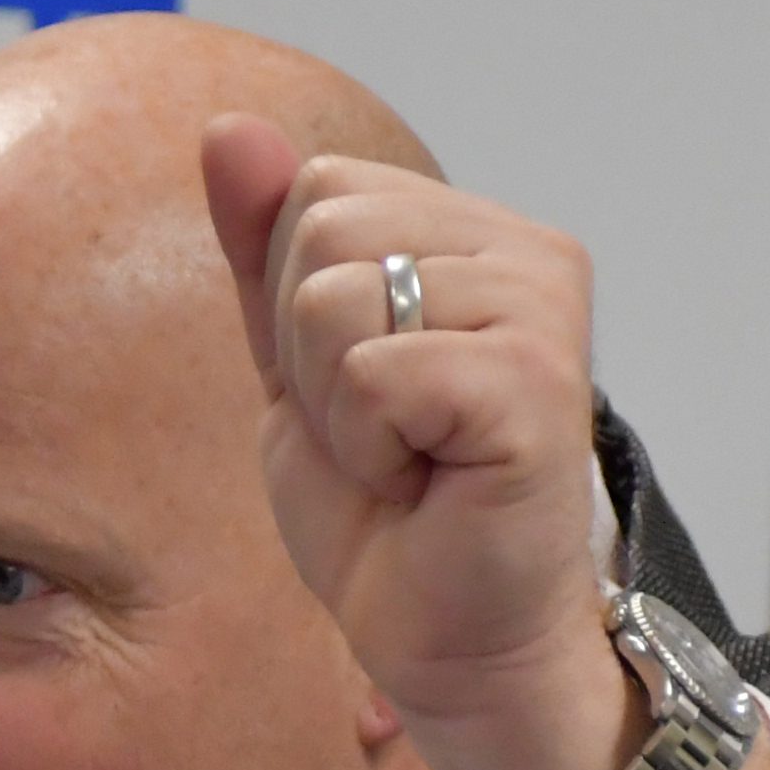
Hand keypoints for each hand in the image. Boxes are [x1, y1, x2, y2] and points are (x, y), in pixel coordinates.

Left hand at [199, 116, 643, 769]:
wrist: (447, 641)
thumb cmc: (389, 515)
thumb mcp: (293, 366)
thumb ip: (264, 248)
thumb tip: (228, 128)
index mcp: (478, 233)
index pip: (317, 187)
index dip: (295, 309)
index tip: (358, 395)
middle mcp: (527, 252)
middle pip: (323, 227)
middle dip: (310, 355)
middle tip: (382, 436)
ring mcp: (541, 310)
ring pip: (336, 297)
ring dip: (339, 407)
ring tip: (407, 459)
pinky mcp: (534, 379)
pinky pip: (373, 369)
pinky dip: (369, 444)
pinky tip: (428, 482)